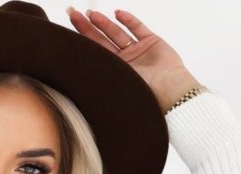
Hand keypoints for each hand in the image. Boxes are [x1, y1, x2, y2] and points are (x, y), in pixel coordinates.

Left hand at [65, 8, 198, 111]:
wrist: (170, 90)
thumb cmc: (144, 93)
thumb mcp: (115, 83)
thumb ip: (99, 74)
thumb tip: (72, 70)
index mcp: (113, 74)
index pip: (93, 54)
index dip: (81, 40)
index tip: (70, 30)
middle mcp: (124, 62)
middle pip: (101, 41)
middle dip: (87, 27)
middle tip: (74, 14)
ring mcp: (137, 51)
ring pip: (117, 33)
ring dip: (104, 23)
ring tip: (90, 14)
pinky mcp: (151, 42)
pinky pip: (137, 28)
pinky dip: (128, 20)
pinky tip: (117, 13)